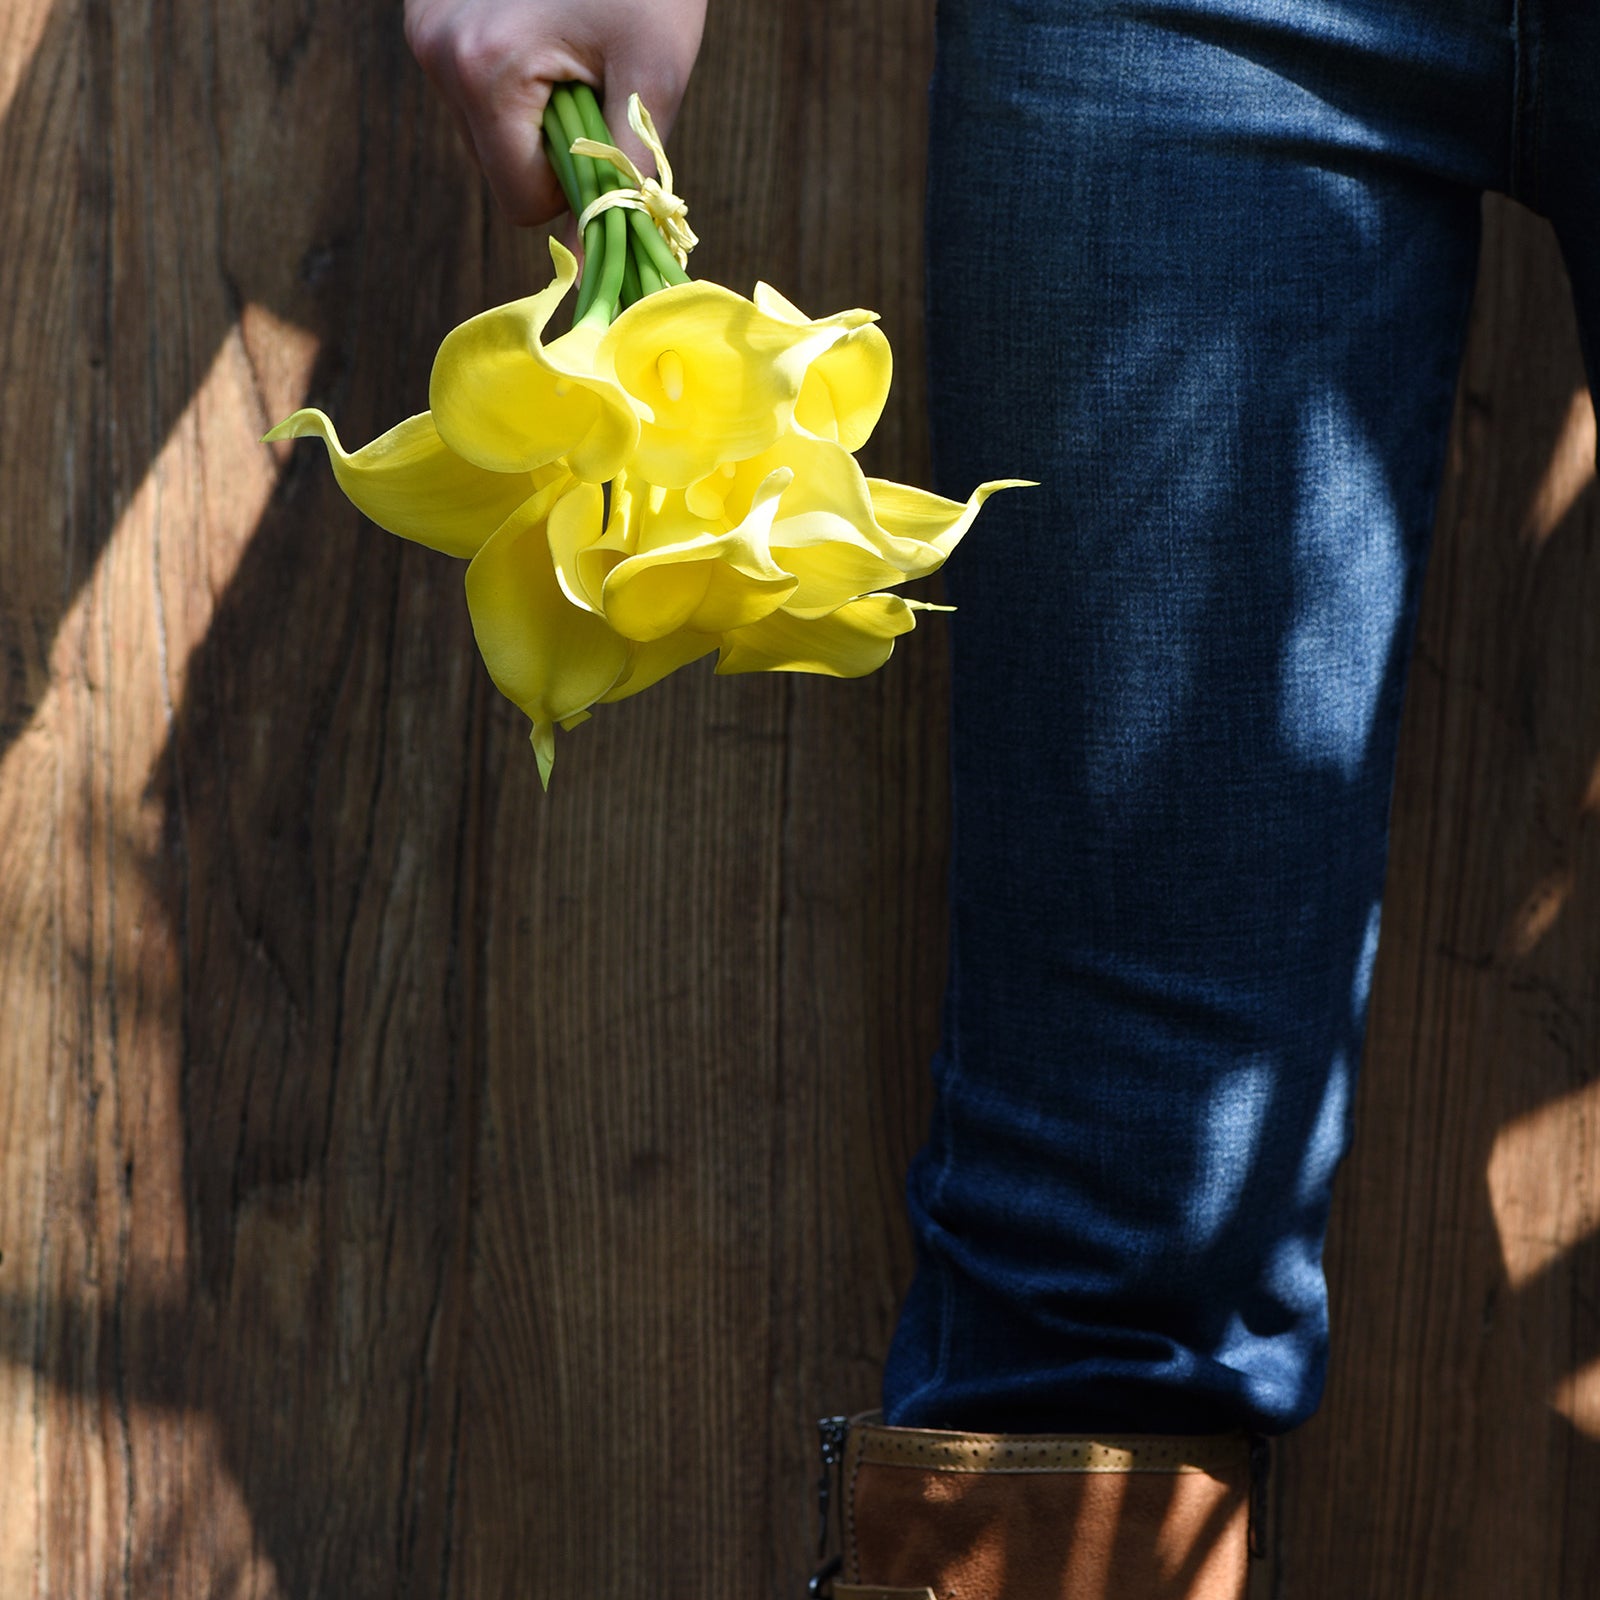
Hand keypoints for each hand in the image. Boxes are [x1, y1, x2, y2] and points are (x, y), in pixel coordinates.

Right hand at [405, 0, 706, 225]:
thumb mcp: (652, 76)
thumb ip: (628, 173)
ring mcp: (425, 27)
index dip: (572, 187)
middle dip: (551, 145)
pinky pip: (472, 85)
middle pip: (498, 167)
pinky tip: (541, 27)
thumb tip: (610, 260)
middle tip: (591, 81)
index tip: (603, 130)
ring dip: (533, 112)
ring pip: (485, 130)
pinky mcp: (427, 10)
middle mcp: (437, 52)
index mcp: (483, 72)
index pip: (521, 201)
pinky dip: (514, 78)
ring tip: (568, 46)